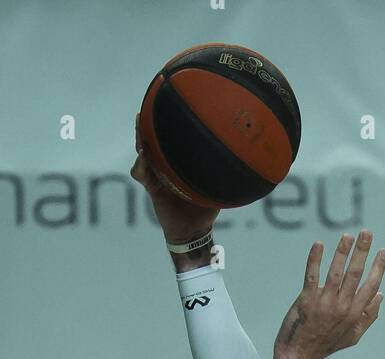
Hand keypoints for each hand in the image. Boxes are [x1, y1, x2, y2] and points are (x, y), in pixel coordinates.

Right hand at [131, 114, 213, 246]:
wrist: (194, 231)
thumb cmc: (205, 207)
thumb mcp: (216, 186)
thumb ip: (224, 172)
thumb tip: (245, 157)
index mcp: (179, 164)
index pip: (172, 139)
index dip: (170, 122)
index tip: (171, 101)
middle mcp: (165, 166)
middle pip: (153, 140)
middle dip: (149, 124)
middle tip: (148, 107)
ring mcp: (156, 176)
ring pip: (143, 153)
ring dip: (140, 139)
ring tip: (139, 124)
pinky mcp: (152, 188)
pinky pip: (141, 174)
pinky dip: (140, 165)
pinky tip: (143, 155)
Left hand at [273, 230, 384, 358]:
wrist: (300, 356)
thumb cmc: (327, 345)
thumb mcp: (354, 336)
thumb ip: (368, 316)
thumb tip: (380, 295)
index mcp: (355, 314)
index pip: (371, 286)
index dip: (378, 267)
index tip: (383, 251)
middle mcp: (342, 307)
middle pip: (355, 274)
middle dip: (362, 251)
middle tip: (366, 232)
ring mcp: (324, 303)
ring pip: (336, 272)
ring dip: (342, 251)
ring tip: (347, 236)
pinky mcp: (306, 300)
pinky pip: (312, 276)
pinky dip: (315, 259)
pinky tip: (318, 245)